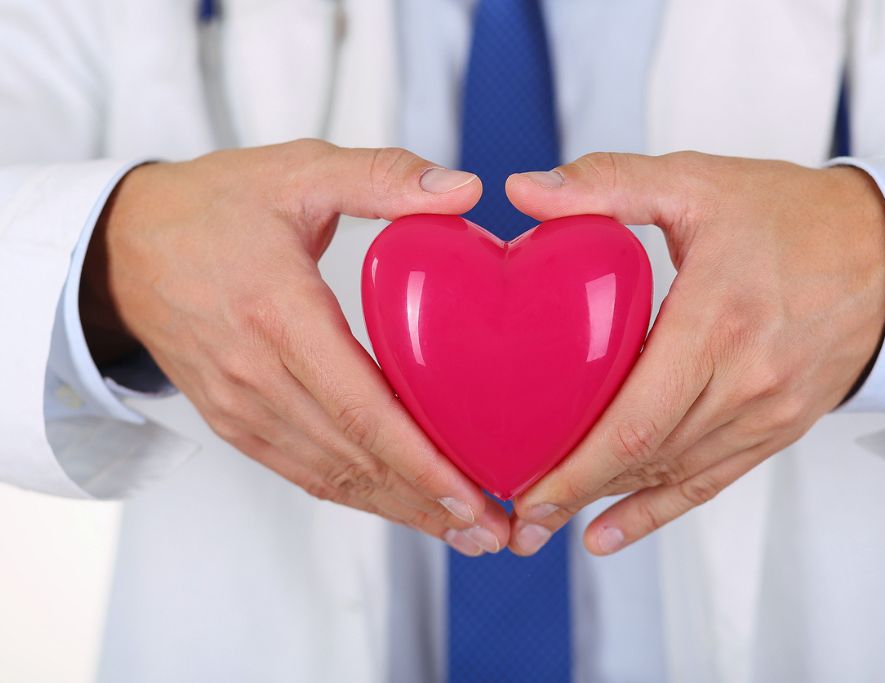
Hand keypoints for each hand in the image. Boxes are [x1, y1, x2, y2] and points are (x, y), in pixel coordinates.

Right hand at [81, 140, 509, 555]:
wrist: (123, 248)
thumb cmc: (216, 206)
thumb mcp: (298, 170)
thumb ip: (384, 176)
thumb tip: (467, 191)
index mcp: (279, 314)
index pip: (359, 408)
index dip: (420, 460)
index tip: (472, 493)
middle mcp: (256, 375)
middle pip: (354, 459)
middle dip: (428, 502)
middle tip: (494, 532)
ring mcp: (241, 408)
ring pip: (332, 477)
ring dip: (399, 510)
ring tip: (464, 533)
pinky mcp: (235, 423)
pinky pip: (303, 473)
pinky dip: (357, 496)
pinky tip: (402, 507)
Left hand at [504, 152, 884, 555]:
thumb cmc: (788, 214)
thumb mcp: (697, 181)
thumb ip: (607, 183)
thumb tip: (524, 191)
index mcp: (718, 322)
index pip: (636, 418)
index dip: (576, 466)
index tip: (525, 489)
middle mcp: (746, 380)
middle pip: (649, 456)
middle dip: (576, 492)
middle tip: (519, 519)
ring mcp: (767, 412)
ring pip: (675, 473)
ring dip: (609, 500)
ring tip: (549, 523)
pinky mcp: (779, 427)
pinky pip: (712, 481)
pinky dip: (659, 510)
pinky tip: (611, 532)